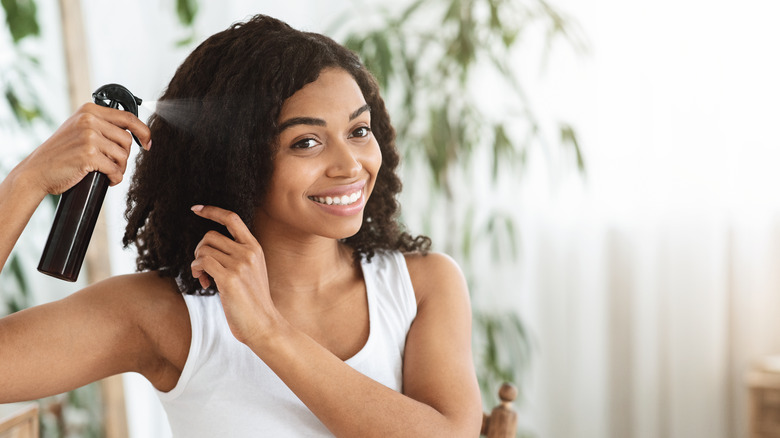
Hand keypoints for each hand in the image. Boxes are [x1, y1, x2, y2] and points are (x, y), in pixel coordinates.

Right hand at [19, 103, 150, 195]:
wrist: (37, 171)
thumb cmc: (60, 154)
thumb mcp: (78, 130)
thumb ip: (101, 126)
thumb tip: (133, 133)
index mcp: (89, 111)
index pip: (128, 117)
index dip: (143, 131)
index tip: (148, 143)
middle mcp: (89, 120)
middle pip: (127, 140)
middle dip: (125, 156)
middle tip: (113, 165)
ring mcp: (89, 137)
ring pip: (123, 155)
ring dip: (119, 168)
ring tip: (108, 172)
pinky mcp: (89, 155)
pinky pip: (115, 169)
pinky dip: (115, 178)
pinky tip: (106, 179)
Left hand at [190, 205, 281, 344]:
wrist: (263, 324)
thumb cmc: (253, 301)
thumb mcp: (251, 271)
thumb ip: (237, 255)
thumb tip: (208, 246)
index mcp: (255, 247)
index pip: (232, 218)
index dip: (212, 211)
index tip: (196, 209)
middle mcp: (248, 252)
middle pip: (210, 235)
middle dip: (200, 250)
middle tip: (202, 268)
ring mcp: (239, 265)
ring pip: (203, 250)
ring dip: (197, 264)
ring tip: (204, 278)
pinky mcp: (229, 279)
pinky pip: (202, 263)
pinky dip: (196, 271)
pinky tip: (204, 283)